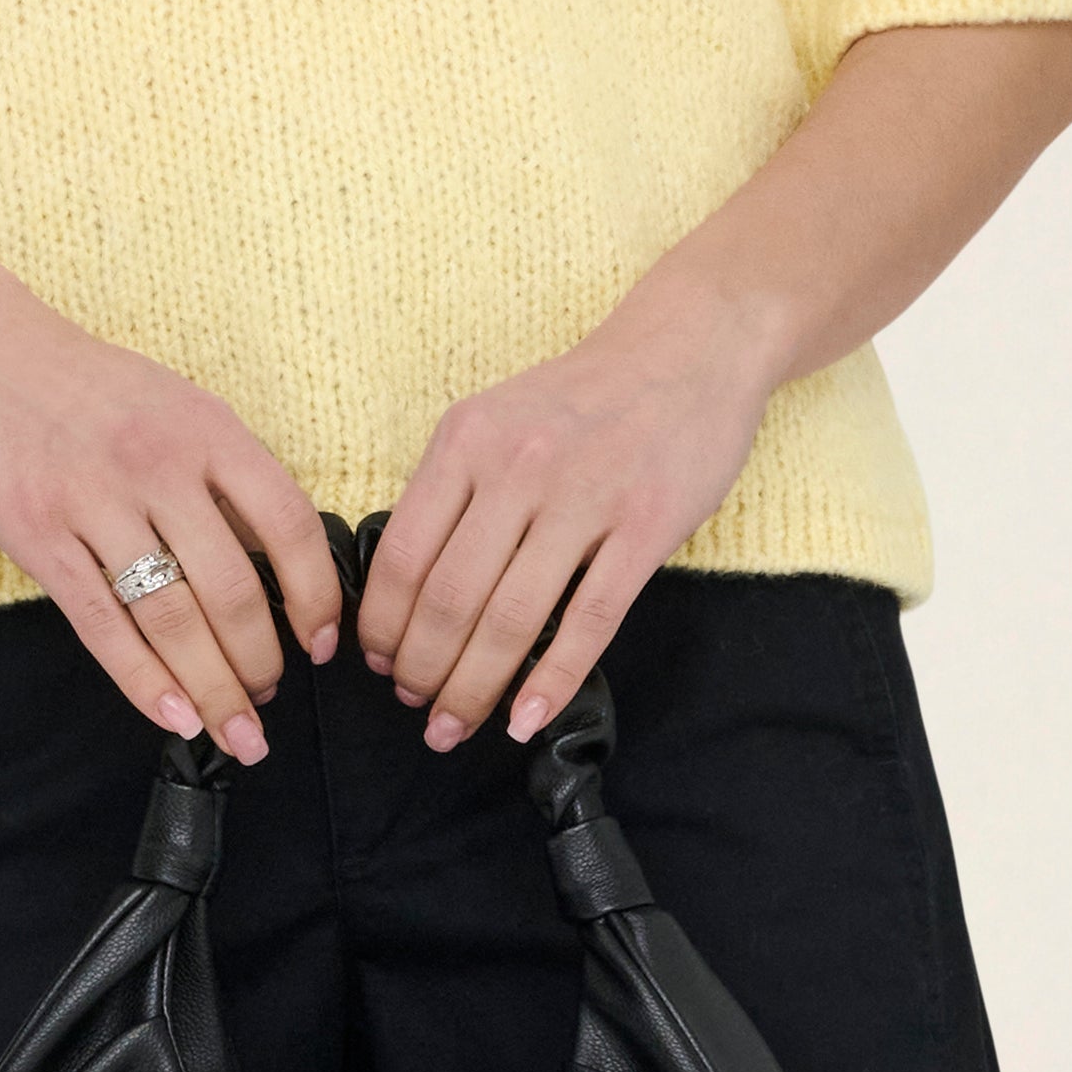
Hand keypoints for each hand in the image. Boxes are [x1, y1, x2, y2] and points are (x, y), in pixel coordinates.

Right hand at [0, 239, 340, 756]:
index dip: (317, 596)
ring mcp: (94, 502)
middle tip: (268, 698)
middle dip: (261, 662)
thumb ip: (221, 473)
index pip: (290, 526)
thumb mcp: (171, 403)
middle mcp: (158, 465)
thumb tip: (276, 561)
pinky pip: (102, 624)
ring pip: (171, 618)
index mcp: (206, 429)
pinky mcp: (38, 535)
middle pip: (233, 588)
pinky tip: (172, 715)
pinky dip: (143, 680)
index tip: (323, 641)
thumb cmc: (79, 384)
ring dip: (212, 686)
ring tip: (235, 726)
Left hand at [357, 282, 783, 745]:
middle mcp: (519, 467)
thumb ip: (453, 488)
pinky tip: (527, 718)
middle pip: (450, 598)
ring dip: (474, 687)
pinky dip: (552, 679)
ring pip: (513, 618)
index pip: (405, 554)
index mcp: (468, 441)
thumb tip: (405, 586)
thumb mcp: (497, 417)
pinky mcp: (648, 524)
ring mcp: (587, 497)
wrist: (691, 346)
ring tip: (456, 725)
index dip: (384, 625)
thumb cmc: (586, 396)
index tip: (379, 665)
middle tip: (417, 708)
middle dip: (423, 670)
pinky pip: (591, 620)